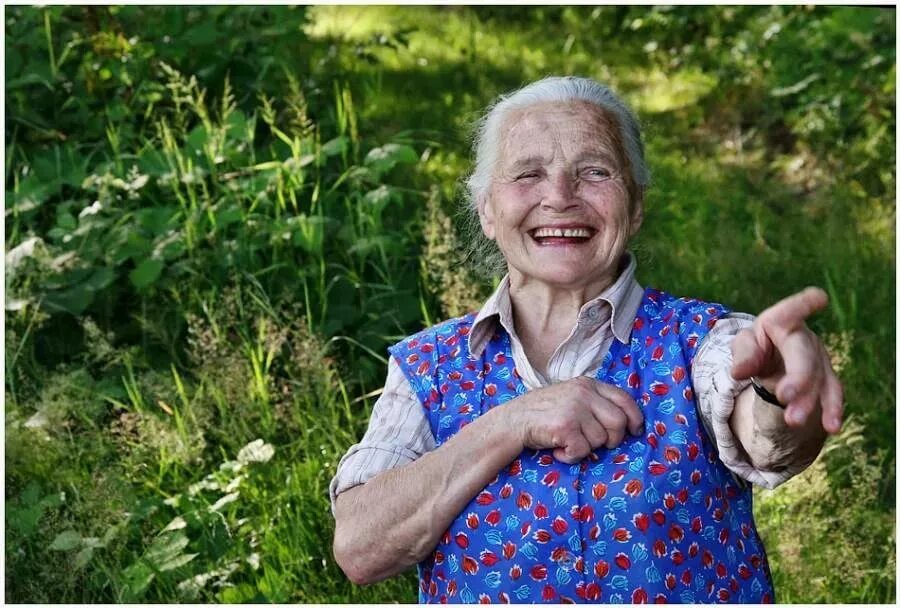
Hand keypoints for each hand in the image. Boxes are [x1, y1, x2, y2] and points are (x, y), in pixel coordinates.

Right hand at [506, 376, 643, 463]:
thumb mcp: (572, 396)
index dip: (634, 417)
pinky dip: (571, 457)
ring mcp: (574, 409)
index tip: (635, 431)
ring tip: (568, 442)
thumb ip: (595, 402)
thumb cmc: (544, 412)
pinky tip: (559, 450)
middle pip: (618, 422)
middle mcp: (583, 393)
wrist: (514, 420)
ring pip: (600, 440)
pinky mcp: (565, 426)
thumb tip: (625, 422)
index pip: (624, 399)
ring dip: (586, 447)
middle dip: (613, 439)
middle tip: (597, 444)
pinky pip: (582, 451)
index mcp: (588, 384)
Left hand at [730, 287, 842, 433]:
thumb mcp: (744, 346)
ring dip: (809, 401)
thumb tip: (738, 372)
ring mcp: (819, 358)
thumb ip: (743, 355)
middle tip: (785, 397)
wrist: (772, 359)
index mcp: (781, 321)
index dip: (804, 303)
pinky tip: (833, 427)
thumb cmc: (757, 346)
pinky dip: (832, 410)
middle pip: (805, 356)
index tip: (819, 297)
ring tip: (795, 420)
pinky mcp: (825, 378)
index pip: (791, 310)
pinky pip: (830, 393)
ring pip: (819, 379)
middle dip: (798, 378)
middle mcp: (805, 338)